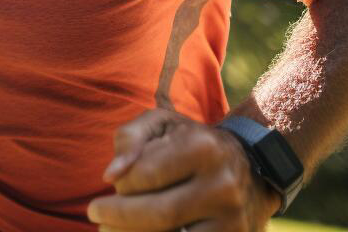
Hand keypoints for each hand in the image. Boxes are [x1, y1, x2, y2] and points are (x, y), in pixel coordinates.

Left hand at [86, 108, 278, 231]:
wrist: (252, 170)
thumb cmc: (193, 144)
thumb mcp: (164, 125)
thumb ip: (130, 138)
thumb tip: (110, 174)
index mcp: (203, 148)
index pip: (144, 174)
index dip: (121, 182)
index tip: (116, 182)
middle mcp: (222, 186)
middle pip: (156, 214)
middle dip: (118, 216)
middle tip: (95, 212)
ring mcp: (231, 220)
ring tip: (108, 229)